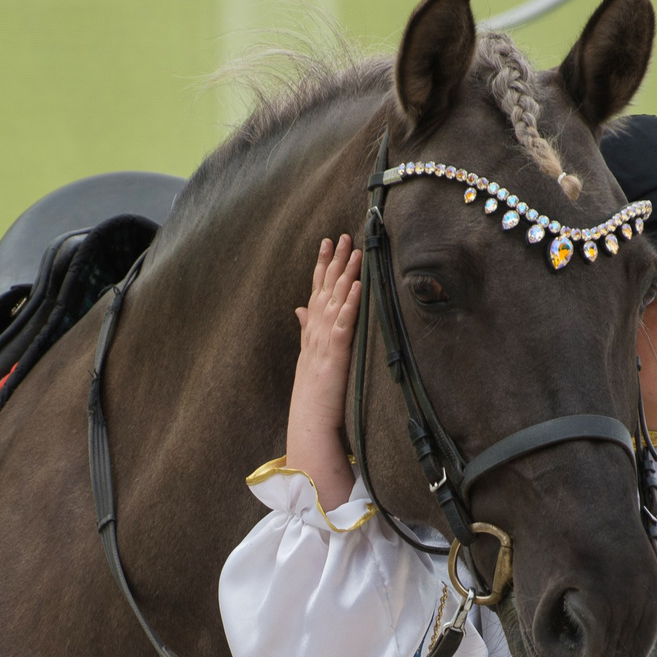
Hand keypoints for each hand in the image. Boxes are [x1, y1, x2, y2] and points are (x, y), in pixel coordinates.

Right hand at [284, 236, 362, 510]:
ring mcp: (323, 342)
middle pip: (324, 289)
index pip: (317, 291)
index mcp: (312, 332)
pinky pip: (343, 322)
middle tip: (342, 235)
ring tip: (354, 250)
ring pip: (334, 300)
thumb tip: (300, 309)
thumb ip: (306, 329)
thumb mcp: (310, 356)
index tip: (328, 242)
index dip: (322, 266)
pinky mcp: (334, 354)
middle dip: (333, 261)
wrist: (309, 422)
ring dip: (344, 274)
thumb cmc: (314, 394)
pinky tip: (357, 285)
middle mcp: (315, 332)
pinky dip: (349, 302)